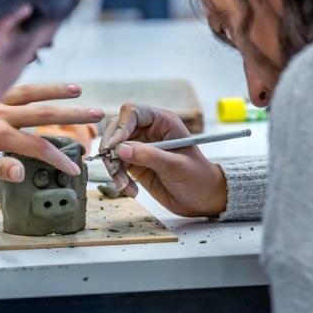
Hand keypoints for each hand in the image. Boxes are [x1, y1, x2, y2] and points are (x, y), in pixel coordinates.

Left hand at [0, 84, 103, 181]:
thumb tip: (22, 171)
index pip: (38, 147)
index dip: (60, 158)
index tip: (76, 166)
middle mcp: (1, 112)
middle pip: (45, 113)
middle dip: (74, 115)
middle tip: (98, 113)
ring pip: (32, 92)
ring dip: (57, 91)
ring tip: (78, 89)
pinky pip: (14, 82)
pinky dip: (31, 80)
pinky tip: (39, 80)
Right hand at [99, 103, 226, 216]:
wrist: (202, 199)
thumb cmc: (197, 178)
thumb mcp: (175, 166)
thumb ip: (148, 155)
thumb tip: (120, 149)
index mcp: (162, 122)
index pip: (132, 112)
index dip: (121, 126)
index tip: (115, 146)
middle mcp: (148, 131)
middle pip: (117, 128)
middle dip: (111, 147)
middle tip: (112, 165)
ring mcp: (140, 147)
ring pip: (113, 148)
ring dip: (113, 166)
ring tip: (123, 184)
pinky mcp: (134, 163)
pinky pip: (116, 164)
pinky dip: (117, 177)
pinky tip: (129, 189)